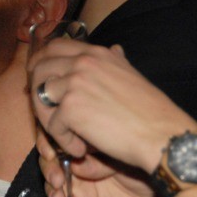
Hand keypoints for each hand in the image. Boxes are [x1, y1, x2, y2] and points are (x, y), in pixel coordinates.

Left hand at [29, 39, 196, 172]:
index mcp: (96, 53)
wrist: (161, 135)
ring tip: (65, 135)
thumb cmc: (150, 111)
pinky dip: (64, 142)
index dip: (41, 62)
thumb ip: (114, 62)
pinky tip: (81, 149)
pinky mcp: (71, 108)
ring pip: (39, 97)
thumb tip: (114, 49)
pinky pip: (52, 126)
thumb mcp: (131, 74)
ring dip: (47, 119)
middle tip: (43, 111)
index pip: (55, 47)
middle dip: (34, 90)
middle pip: (39, 68)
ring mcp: (75, 84)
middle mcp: (83, 62)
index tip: (37, 78)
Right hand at [37, 130, 171, 196]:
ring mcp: (81, 185)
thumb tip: (74, 162)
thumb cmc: (148, 158)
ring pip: (53, 187)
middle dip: (49, 170)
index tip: (51, 151)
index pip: (57, 138)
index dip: (49, 144)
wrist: (168, 186)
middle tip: (58, 178)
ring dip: (51, 192)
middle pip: (50, 163)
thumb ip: (93, 151)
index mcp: (85, 140)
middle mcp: (79, 161)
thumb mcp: (118, 146)